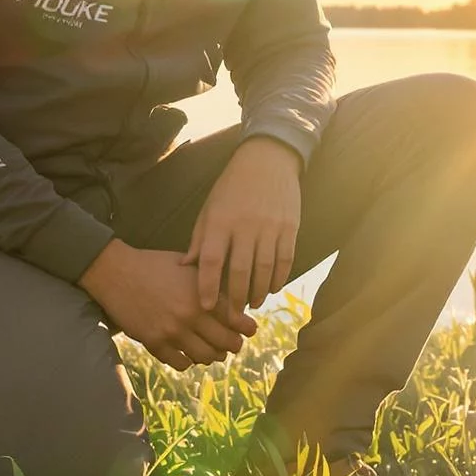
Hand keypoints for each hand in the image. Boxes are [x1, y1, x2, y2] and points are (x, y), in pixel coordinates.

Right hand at [79, 241, 256, 370]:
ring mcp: (172, 332)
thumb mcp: (187, 266)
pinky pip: (180, 363)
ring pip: (205, 357)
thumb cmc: (154, 265)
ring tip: (212, 351)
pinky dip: (188, 361)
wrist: (116, 273)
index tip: (248, 330)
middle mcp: (190, 316)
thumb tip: (234, 294)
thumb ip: (211, 280)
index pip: (237, 320)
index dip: (247, 328)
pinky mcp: (154, 343)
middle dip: (233, 345)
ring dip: (212, 356)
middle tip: (233, 344)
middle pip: (226, 343)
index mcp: (202, 294)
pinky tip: (187, 353)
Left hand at [188, 135, 303, 312]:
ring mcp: (270, 226)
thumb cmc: (232, 187)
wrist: (268, 160)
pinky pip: (285, 259)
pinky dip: (279, 278)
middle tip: (232, 315)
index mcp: (221, 221)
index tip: (206, 306)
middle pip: (241, 271)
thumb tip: (185, 267)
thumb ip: (199, 239)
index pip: (212, 261)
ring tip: (252, 304)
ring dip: (259, 292)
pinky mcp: (290, 226)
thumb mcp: (209, 208)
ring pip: (265, 269)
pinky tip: (272, 288)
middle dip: (236, 298)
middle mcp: (245, 225)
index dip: (208, 286)